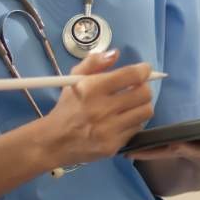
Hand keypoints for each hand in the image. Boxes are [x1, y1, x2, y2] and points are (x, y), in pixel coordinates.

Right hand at [35, 51, 155, 166]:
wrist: (54, 142)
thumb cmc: (67, 108)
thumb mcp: (73, 80)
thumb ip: (94, 63)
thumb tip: (116, 53)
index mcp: (92, 88)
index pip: (131, 75)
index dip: (143, 70)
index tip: (144, 70)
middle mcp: (102, 109)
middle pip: (144, 94)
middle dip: (144, 88)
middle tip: (137, 88)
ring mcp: (109, 129)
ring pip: (145, 111)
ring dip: (142, 105)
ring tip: (131, 105)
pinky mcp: (113, 145)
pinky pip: (137, 129)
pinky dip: (133, 122)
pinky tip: (122, 121)